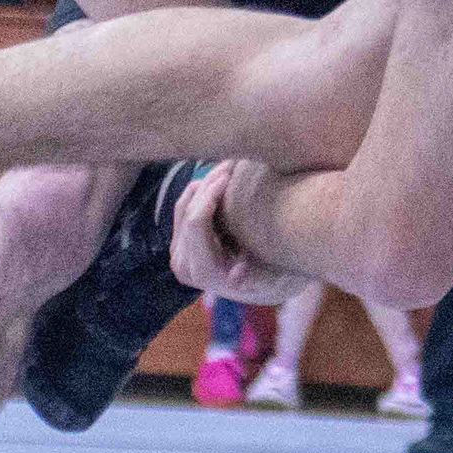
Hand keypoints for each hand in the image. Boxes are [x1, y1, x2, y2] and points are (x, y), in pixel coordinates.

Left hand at [167, 158, 320, 304]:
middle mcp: (185, 264)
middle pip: (187, 211)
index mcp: (204, 271)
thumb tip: (236, 276)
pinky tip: (218, 180)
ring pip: (182, 207)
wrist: (260, 289)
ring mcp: (178, 254)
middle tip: (231, 163)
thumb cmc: (273, 278)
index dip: (210, 194)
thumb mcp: (274, 278)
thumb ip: (260, 277)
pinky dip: (199, 192)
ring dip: (203, 184)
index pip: (196, 222)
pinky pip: (182, 210)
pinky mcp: (178, 245)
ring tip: (227, 168)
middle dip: (208, 183)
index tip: (230, 174)